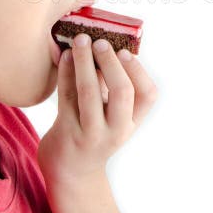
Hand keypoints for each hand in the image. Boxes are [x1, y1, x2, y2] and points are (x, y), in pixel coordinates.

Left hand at [37, 33, 157, 183]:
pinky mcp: (66, 132)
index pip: (148, 95)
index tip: (125, 51)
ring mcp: (91, 133)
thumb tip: (105, 45)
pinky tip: (64, 56)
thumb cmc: (93, 133)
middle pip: (122, 92)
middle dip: (111, 63)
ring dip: (84, 61)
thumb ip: (113, 87)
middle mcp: (116, 130)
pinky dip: (66, 72)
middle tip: (100, 42)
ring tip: (80, 41)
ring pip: (89, 92)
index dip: (138, 71)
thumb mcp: (113, 117)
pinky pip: (66, 96)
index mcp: (132, 122)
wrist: (70, 172)